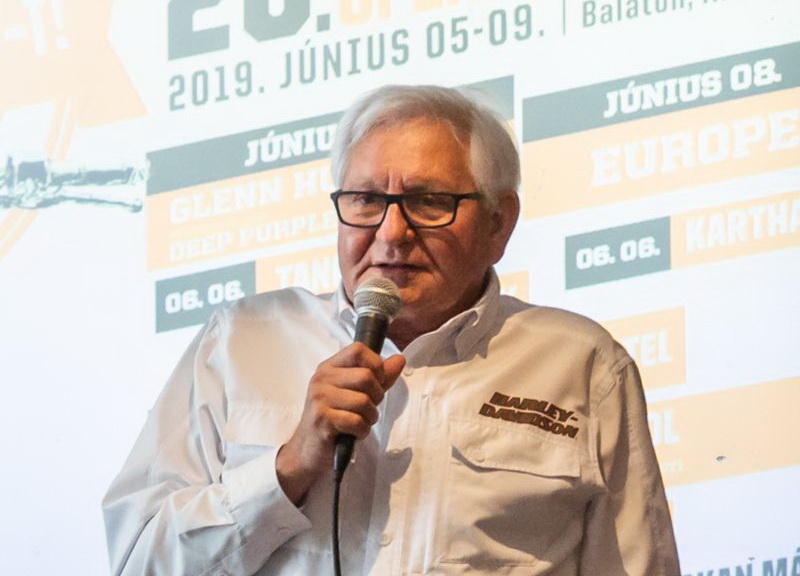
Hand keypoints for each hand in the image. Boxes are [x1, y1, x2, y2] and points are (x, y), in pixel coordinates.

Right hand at [276, 343, 404, 503]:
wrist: (309, 449)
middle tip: (367, 409)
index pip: (358, 350)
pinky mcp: (321, 419)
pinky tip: (354, 433)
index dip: (376, 365)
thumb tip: (399, 360)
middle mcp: (322, 378)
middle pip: (366, 376)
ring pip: (364, 401)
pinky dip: (362, 431)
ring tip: (360, 422)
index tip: (376, 382)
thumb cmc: (336, 418)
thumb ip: (379, 376)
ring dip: (370, 417)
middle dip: (376, 397)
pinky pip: (356, 421)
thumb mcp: (357, 392)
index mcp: (329, 367)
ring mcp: (319, 398)